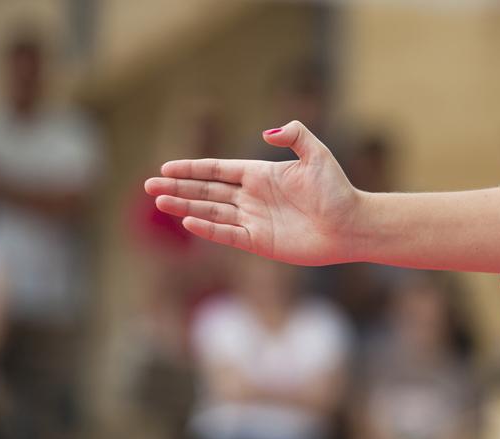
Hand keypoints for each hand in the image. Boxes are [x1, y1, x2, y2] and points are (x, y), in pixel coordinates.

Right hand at [145, 121, 362, 265]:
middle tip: (148, 186)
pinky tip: (187, 220)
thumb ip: (294, 135)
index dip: (191, 168)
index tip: (166, 167)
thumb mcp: (317, 155)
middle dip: (178, 188)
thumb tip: (266, 133)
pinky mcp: (260, 243)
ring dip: (185, 206)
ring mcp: (254, 220)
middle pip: (207, 191)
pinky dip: (208, 228)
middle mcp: (253, 197)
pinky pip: (227, 234)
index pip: (217, 170)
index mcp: (261, 174)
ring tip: (159, 202)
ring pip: (211, 211)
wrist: (351, 226)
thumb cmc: (337, 190)